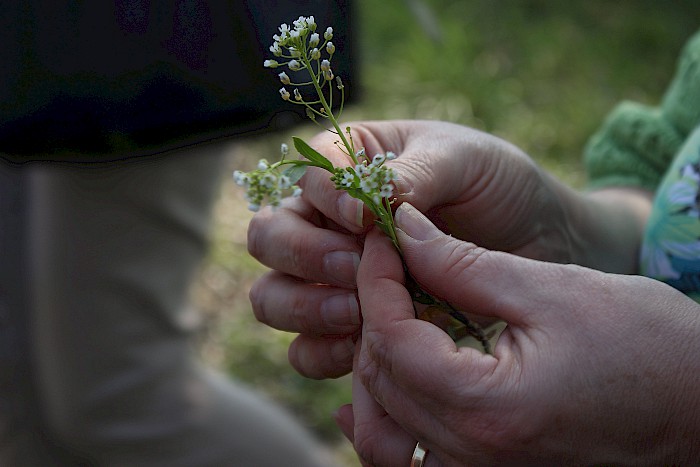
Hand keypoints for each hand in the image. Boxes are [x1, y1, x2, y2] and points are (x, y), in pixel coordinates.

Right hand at [248, 120, 649, 378]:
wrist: (536, 243)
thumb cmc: (496, 186)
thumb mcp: (465, 161)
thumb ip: (416, 173)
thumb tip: (376, 197)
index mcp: (347, 167)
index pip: (304, 177)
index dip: (324, 199)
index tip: (366, 220)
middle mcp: (326, 223)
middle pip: (269, 239)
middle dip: (305, 256)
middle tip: (355, 270)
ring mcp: (331, 280)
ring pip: (272, 297)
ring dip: (304, 307)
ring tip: (357, 311)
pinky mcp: (349, 329)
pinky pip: (304, 350)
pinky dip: (322, 352)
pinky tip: (362, 347)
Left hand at [339, 203, 699, 465]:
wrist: (698, 404)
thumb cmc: (644, 344)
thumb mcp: (549, 290)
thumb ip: (462, 263)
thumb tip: (405, 229)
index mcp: (487, 407)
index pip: (390, 340)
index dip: (375, 280)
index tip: (383, 238)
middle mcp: (473, 455)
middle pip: (379, 381)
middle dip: (372, 314)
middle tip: (389, 267)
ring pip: (382, 428)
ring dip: (375, 367)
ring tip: (390, 316)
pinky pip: (409, 457)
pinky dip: (389, 418)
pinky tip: (389, 379)